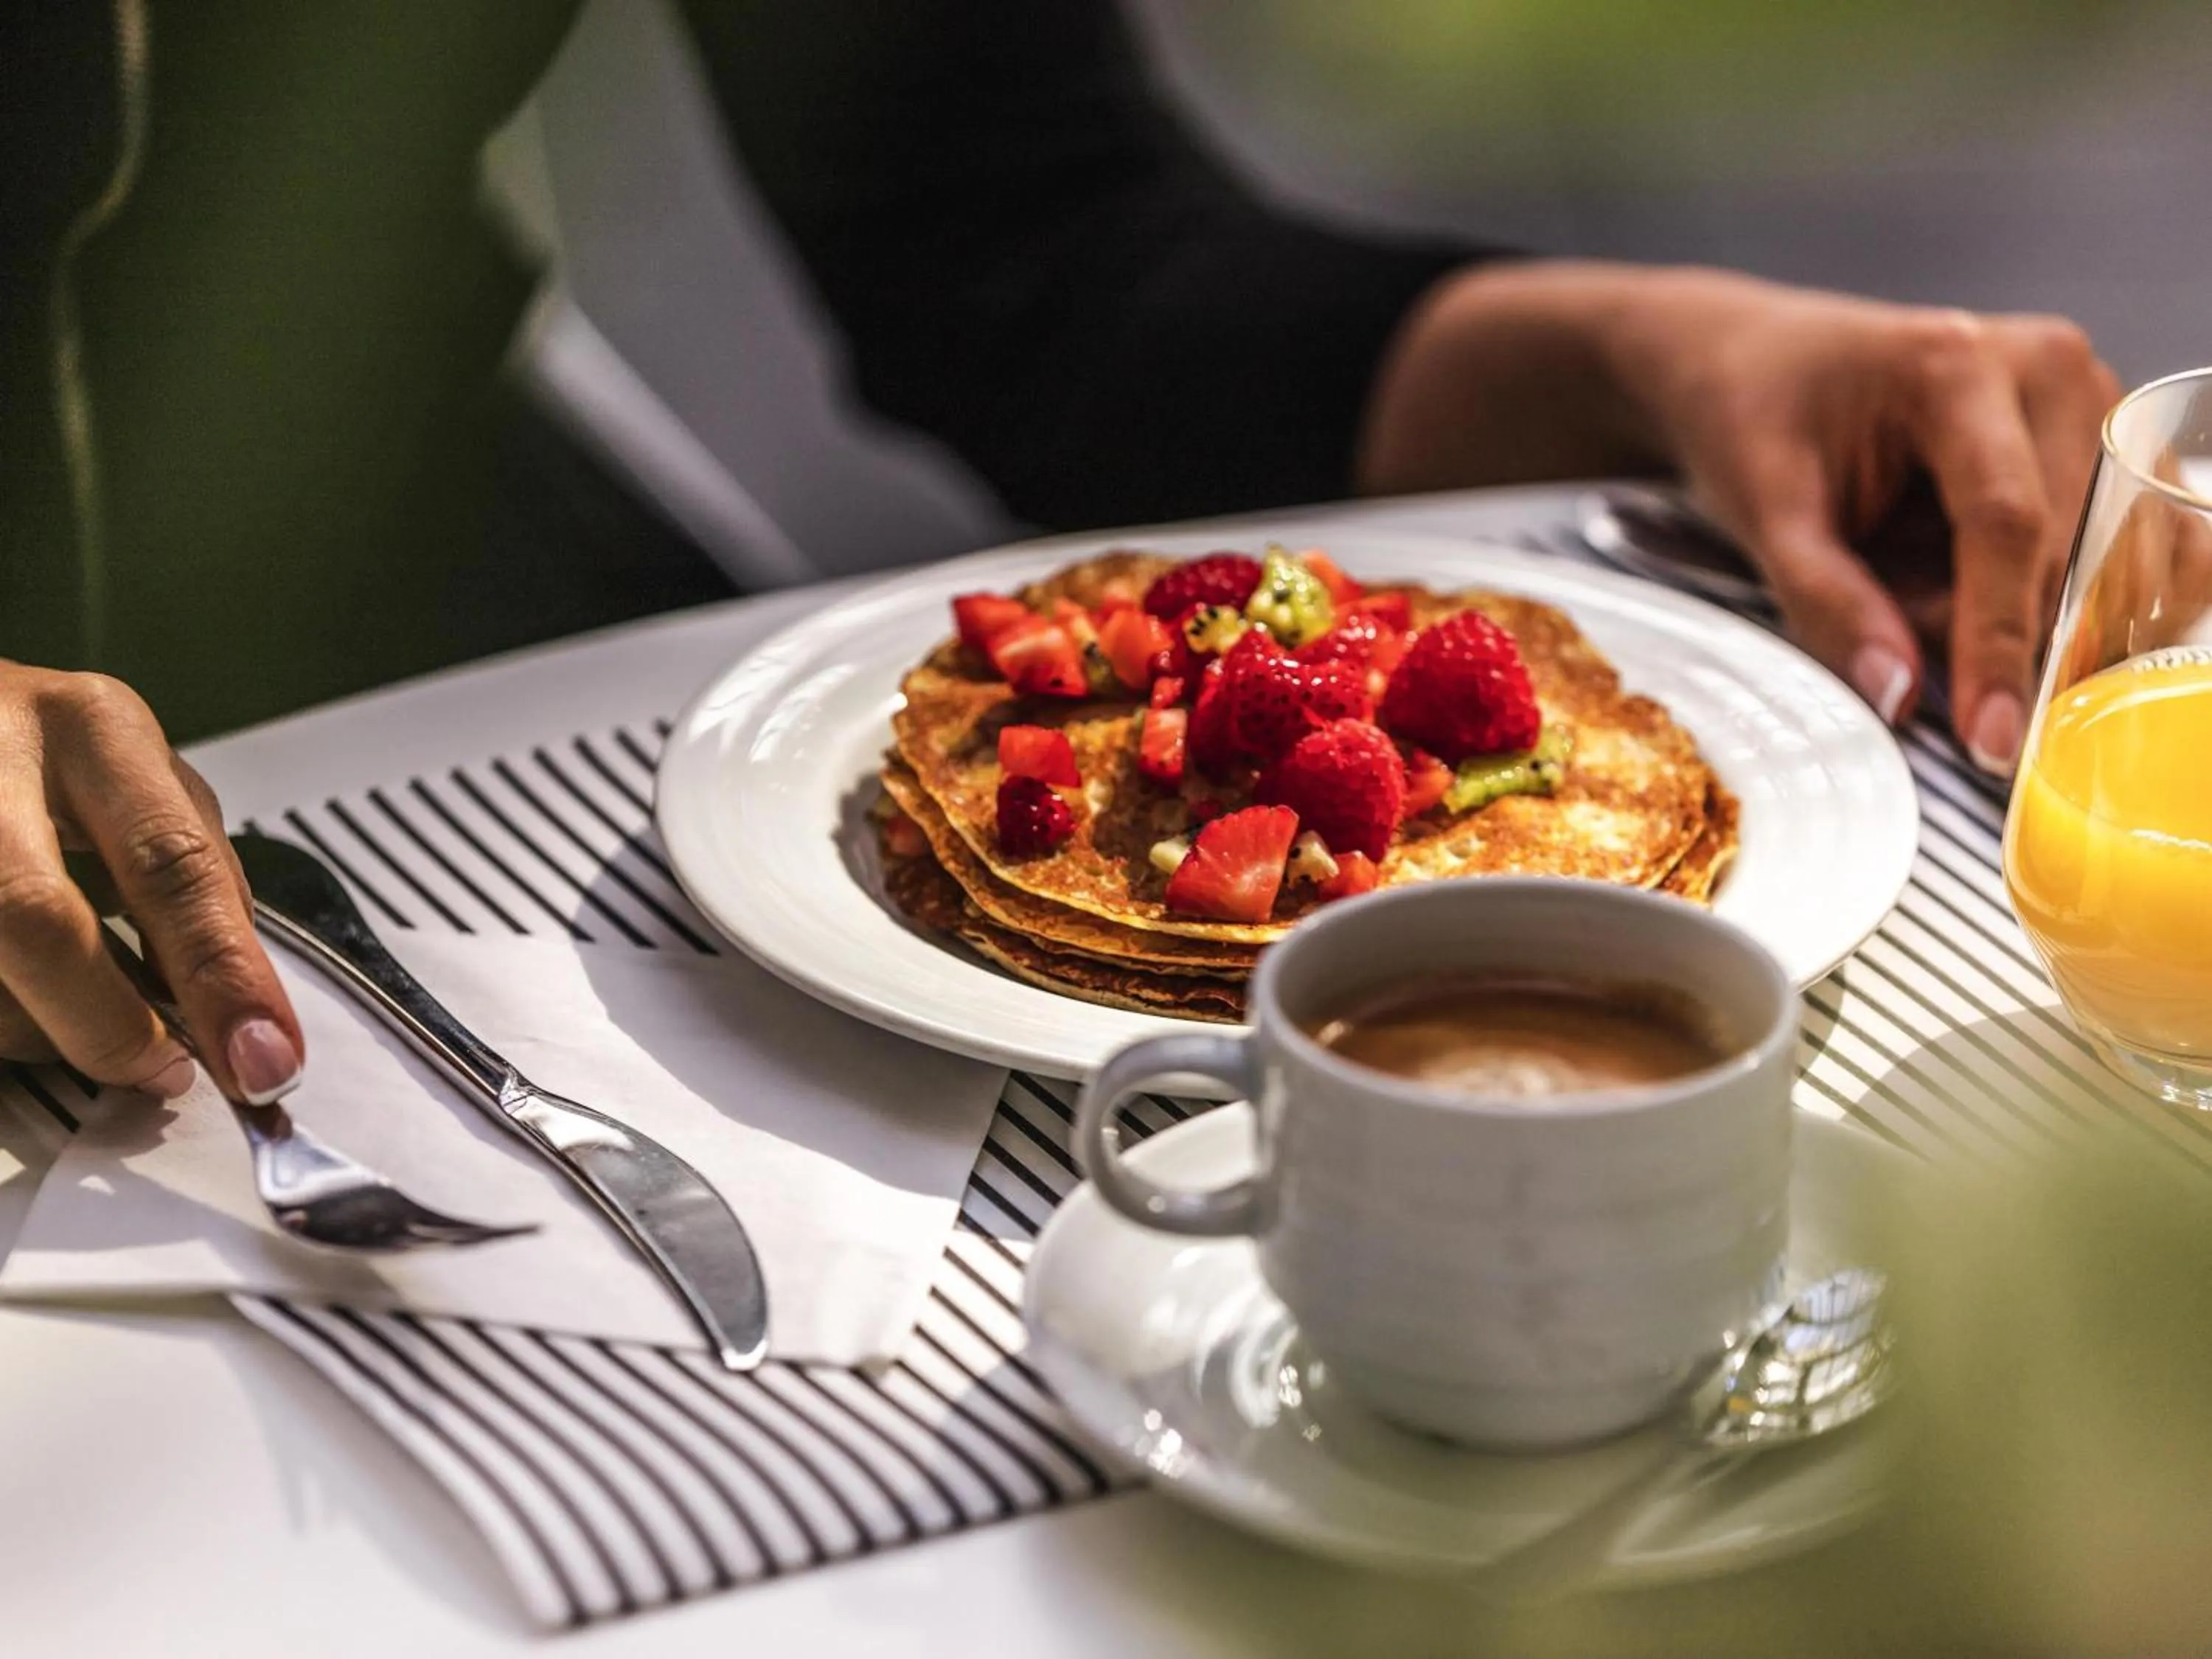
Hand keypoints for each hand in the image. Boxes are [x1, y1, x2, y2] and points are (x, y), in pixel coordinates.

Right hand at [0, 664, 301, 1098]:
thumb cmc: (39, 755)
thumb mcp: (134, 781)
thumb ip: (192, 879)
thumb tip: (241, 1008)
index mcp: (91, 730)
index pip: (169, 864)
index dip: (221, 977)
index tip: (264, 1059)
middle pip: (37, 920)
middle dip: (111, 1026)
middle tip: (162, 1073)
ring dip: (42, 1033)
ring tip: (79, 1019)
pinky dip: (1, 1025)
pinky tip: (25, 1002)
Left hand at [1611, 269, 2119, 770]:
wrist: (1748, 362)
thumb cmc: (1749, 419)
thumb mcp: (1763, 515)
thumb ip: (1828, 605)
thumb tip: (1900, 696)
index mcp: (1956, 366)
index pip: (2006, 527)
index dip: (1998, 643)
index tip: (1989, 740)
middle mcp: (2044, 367)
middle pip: (2059, 550)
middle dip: (1982, 622)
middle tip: (1889, 608)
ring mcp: (2081, 395)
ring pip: (2088, 557)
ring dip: (2007, 603)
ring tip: (1907, 563)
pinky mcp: (2091, 433)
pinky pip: (2102, 544)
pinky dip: (2043, 589)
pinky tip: (1960, 578)